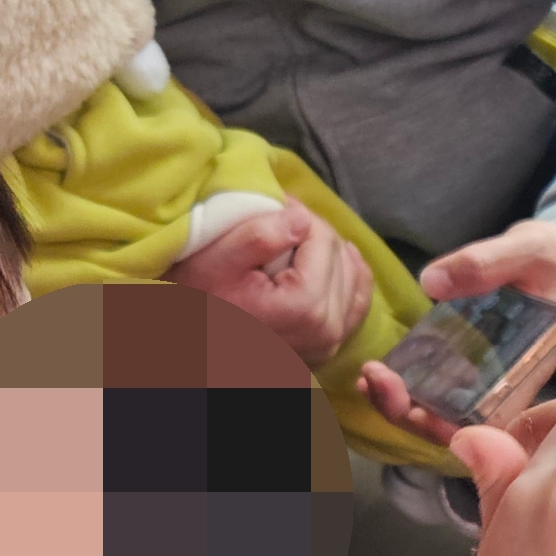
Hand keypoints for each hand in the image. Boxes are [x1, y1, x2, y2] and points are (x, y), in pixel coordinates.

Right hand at [167, 202, 372, 365]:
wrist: (198, 352)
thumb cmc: (200, 302)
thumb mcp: (216, 261)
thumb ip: (261, 235)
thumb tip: (302, 217)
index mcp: (306, 304)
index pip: (324, 239)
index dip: (301, 213)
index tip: (277, 203)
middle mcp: (329, 327)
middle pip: (340, 257)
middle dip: (315, 232)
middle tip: (285, 218)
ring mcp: (333, 341)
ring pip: (354, 278)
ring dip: (332, 253)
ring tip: (301, 238)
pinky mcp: (330, 346)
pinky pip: (356, 304)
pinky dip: (350, 278)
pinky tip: (338, 260)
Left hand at [358, 219, 555, 448]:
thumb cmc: (554, 260)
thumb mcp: (527, 251)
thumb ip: (484, 263)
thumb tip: (431, 284)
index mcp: (529, 371)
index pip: (492, 423)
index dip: (452, 429)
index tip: (417, 411)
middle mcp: (507, 386)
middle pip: (459, 428)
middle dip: (411, 415)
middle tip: (376, 378)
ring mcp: (486, 378)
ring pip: (442, 415)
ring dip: (400, 405)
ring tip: (369, 376)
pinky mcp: (470, 364)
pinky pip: (436, 389)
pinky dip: (405, 388)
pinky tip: (377, 370)